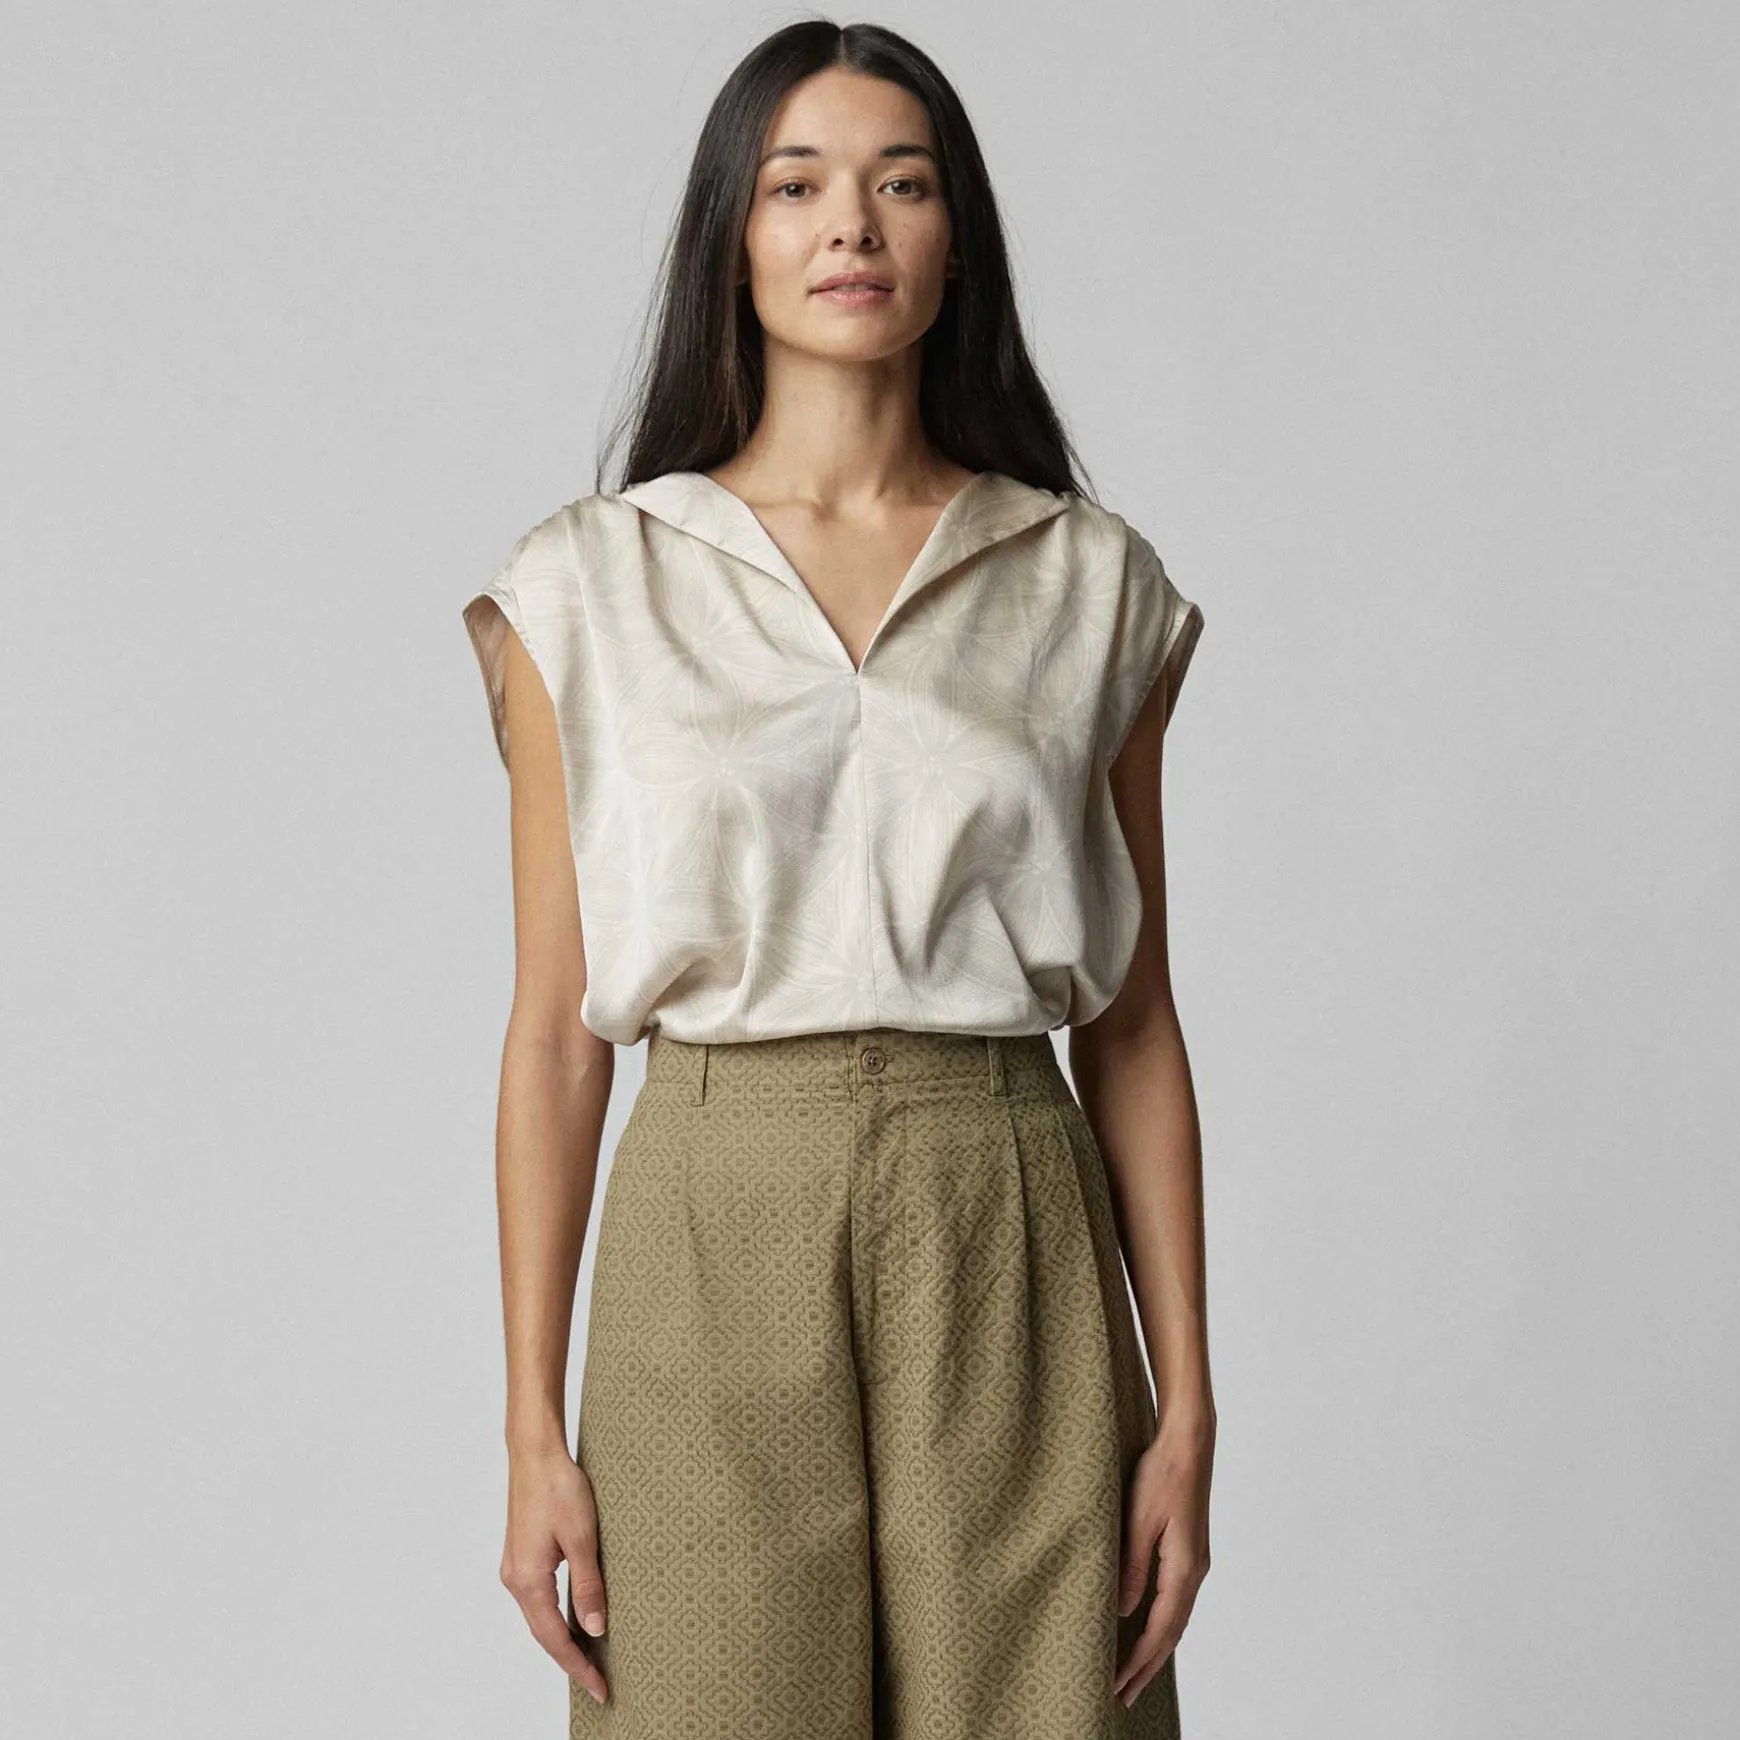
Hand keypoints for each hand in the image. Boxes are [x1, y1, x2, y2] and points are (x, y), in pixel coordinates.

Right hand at [501, 1442, 609, 1704]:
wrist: (535, 1453)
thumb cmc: (558, 1488)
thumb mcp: (582, 1537)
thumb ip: (588, 1586)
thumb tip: (595, 1630)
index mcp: (528, 1581)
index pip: (555, 1638)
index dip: (578, 1665)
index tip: (599, 1688)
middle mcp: (515, 1580)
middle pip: (543, 1634)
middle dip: (570, 1660)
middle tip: (599, 1682)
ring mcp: (515, 1568)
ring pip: (539, 1618)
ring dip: (562, 1639)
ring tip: (590, 1658)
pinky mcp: (521, 1556)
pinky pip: (538, 1600)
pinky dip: (556, 1617)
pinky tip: (573, 1619)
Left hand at [1112, 1416, 1212, 1706]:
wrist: (1188, 1443)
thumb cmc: (1161, 1476)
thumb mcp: (1138, 1522)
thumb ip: (1132, 1568)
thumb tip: (1122, 1612)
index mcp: (1183, 1570)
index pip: (1159, 1630)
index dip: (1139, 1662)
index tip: (1118, 1687)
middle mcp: (1195, 1573)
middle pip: (1171, 1633)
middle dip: (1148, 1666)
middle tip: (1124, 1696)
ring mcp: (1195, 1562)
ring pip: (1176, 1618)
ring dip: (1155, 1648)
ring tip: (1135, 1673)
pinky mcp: (1189, 1550)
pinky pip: (1175, 1600)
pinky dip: (1161, 1624)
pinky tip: (1148, 1627)